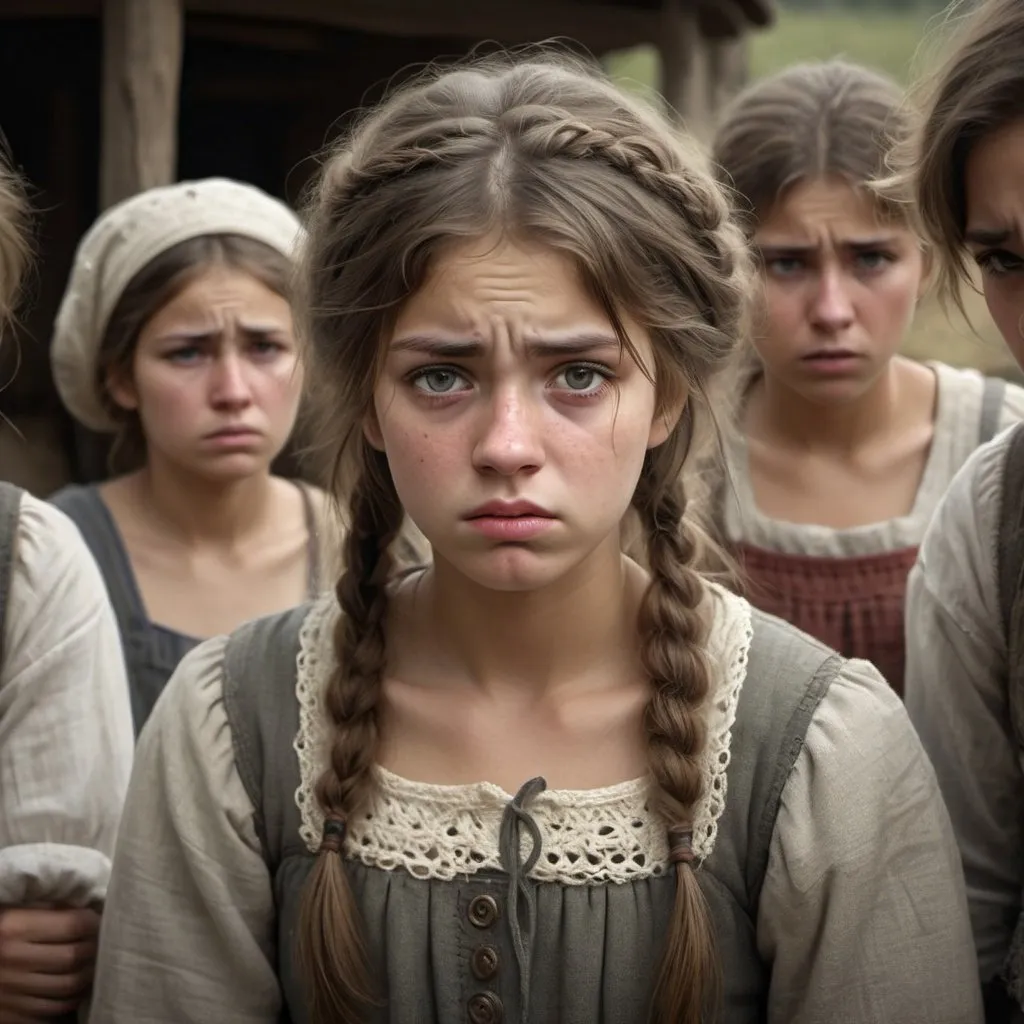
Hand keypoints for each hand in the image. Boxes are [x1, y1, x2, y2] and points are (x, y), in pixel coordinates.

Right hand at [0, 907, 98, 1021]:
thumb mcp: (15, 911)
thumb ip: (48, 910)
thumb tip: (88, 913)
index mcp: (14, 927)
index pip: (73, 924)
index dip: (94, 923)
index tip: (100, 922)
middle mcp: (11, 958)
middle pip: (73, 957)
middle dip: (94, 950)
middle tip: (101, 945)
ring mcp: (7, 990)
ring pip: (66, 987)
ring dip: (87, 978)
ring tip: (93, 968)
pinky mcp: (6, 1014)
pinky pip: (49, 1011)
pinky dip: (68, 1002)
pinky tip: (74, 991)